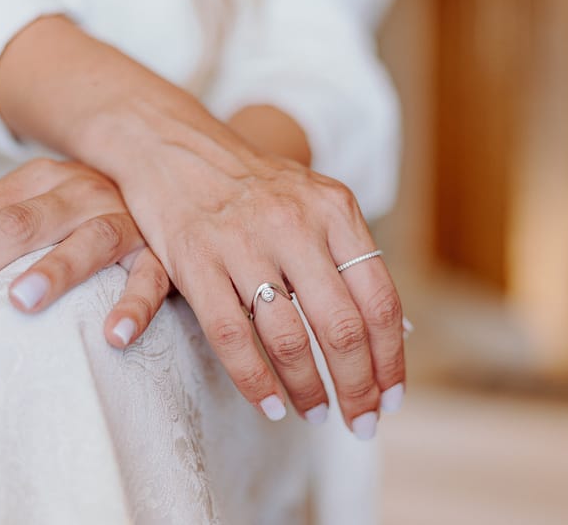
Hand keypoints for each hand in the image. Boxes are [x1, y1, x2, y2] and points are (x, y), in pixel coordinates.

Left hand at [0, 158, 169, 347]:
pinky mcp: (162, 248)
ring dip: (55, 270)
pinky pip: (151, 277)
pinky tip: (113, 335)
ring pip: (88, 239)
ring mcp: (123, 218)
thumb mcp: (34, 203)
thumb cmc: (85, 209)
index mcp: (40, 180)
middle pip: (15, 225)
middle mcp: (78, 191)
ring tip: (18, 303)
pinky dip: (135, 304)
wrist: (167, 180)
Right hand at [116, 137, 404, 437]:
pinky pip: (230, 336)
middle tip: (361, 422)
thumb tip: (393, 328)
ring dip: (308, 390)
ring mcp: (242, 242)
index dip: (390, 358)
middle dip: (358, 387)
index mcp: (333, 209)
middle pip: (340, 327)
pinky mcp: (194, 260)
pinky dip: (253, 380)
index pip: (378, 298)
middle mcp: (293, 224)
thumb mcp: (312, 200)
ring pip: (288, 338)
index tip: (391, 396)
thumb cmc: (251, 184)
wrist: (174, 146)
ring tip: (317, 414)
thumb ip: (350, 255)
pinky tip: (268, 405)